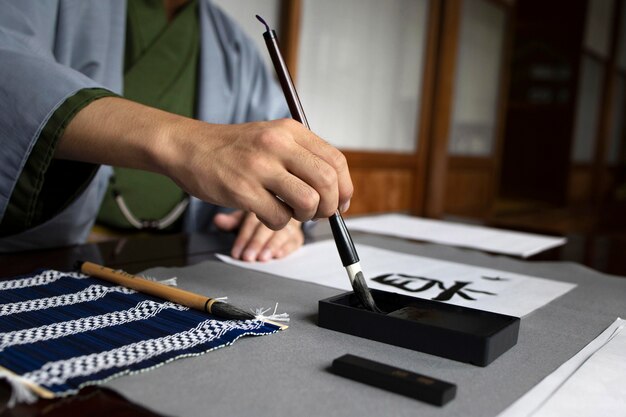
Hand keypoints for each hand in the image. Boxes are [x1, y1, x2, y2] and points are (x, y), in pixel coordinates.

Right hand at [59, 99, 352, 228]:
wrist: (188, 147)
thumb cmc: (233, 149)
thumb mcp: (272, 138)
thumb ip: (302, 157)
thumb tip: (335, 190)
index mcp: (290, 131)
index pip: (336, 161)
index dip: (345, 187)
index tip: (340, 202)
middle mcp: (278, 145)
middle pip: (328, 182)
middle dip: (330, 206)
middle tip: (319, 214)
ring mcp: (259, 167)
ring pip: (308, 201)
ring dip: (305, 216)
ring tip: (291, 212)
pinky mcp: (242, 190)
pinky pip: (278, 218)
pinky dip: (278, 223)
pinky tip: (266, 212)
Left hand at [213, 210, 303, 261]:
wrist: (283, 213)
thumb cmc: (259, 218)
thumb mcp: (243, 217)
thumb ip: (232, 221)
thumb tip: (218, 220)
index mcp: (262, 204)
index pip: (251, 221)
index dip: (243, 238)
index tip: (236, 253)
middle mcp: (278, 211)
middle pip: (267, 227)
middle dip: (257, 243)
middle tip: (248, 257)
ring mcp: (290, 223)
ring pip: (283, 233)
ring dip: (272, 246)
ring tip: (263, 258)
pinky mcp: (298, 234)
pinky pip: (295, 240)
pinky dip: (287, 248)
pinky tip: (279, 255)